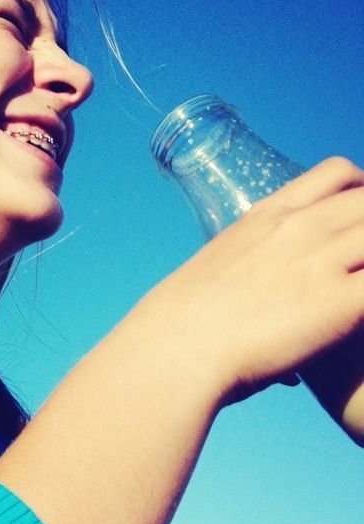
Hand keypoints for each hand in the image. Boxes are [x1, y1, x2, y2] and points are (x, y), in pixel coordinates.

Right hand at [141, 157, 363, 406]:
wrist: (177, 349)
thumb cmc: (182, 323)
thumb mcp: (215, 267)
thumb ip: (246, 263)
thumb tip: (244, 290)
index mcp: (269, 216)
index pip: (336, 174)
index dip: (361, 188)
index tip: (361, 211)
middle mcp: (301, 228)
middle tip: (361, 257)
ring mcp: (322, 261)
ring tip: (357, 286)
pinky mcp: (341, 302)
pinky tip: (361, 313)